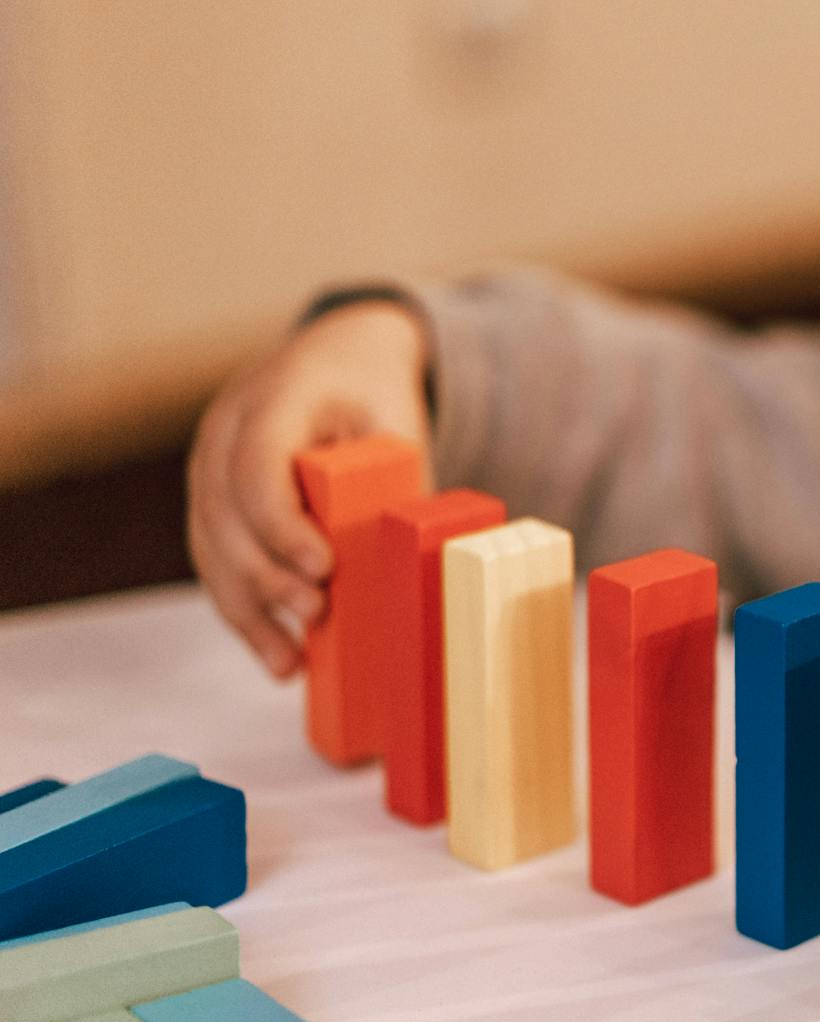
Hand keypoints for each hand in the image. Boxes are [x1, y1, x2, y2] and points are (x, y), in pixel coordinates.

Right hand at [187, 300, 430, 678]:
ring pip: (211, 547)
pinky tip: (278, 656)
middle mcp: (224, 430)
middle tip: (317, 613)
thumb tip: (409, 561)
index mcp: (272, 397)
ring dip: (249, 610)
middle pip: (226, 514)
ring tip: (290, 662)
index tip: (322, 566)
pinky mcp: (210, 501)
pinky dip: (246, 611)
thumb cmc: (373, 395)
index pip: (257, 465)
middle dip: (268, 574)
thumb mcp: (394, 423)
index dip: (282, 523)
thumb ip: (392, 482)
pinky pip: (216, 561)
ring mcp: (208, 466)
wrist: (338, 359)